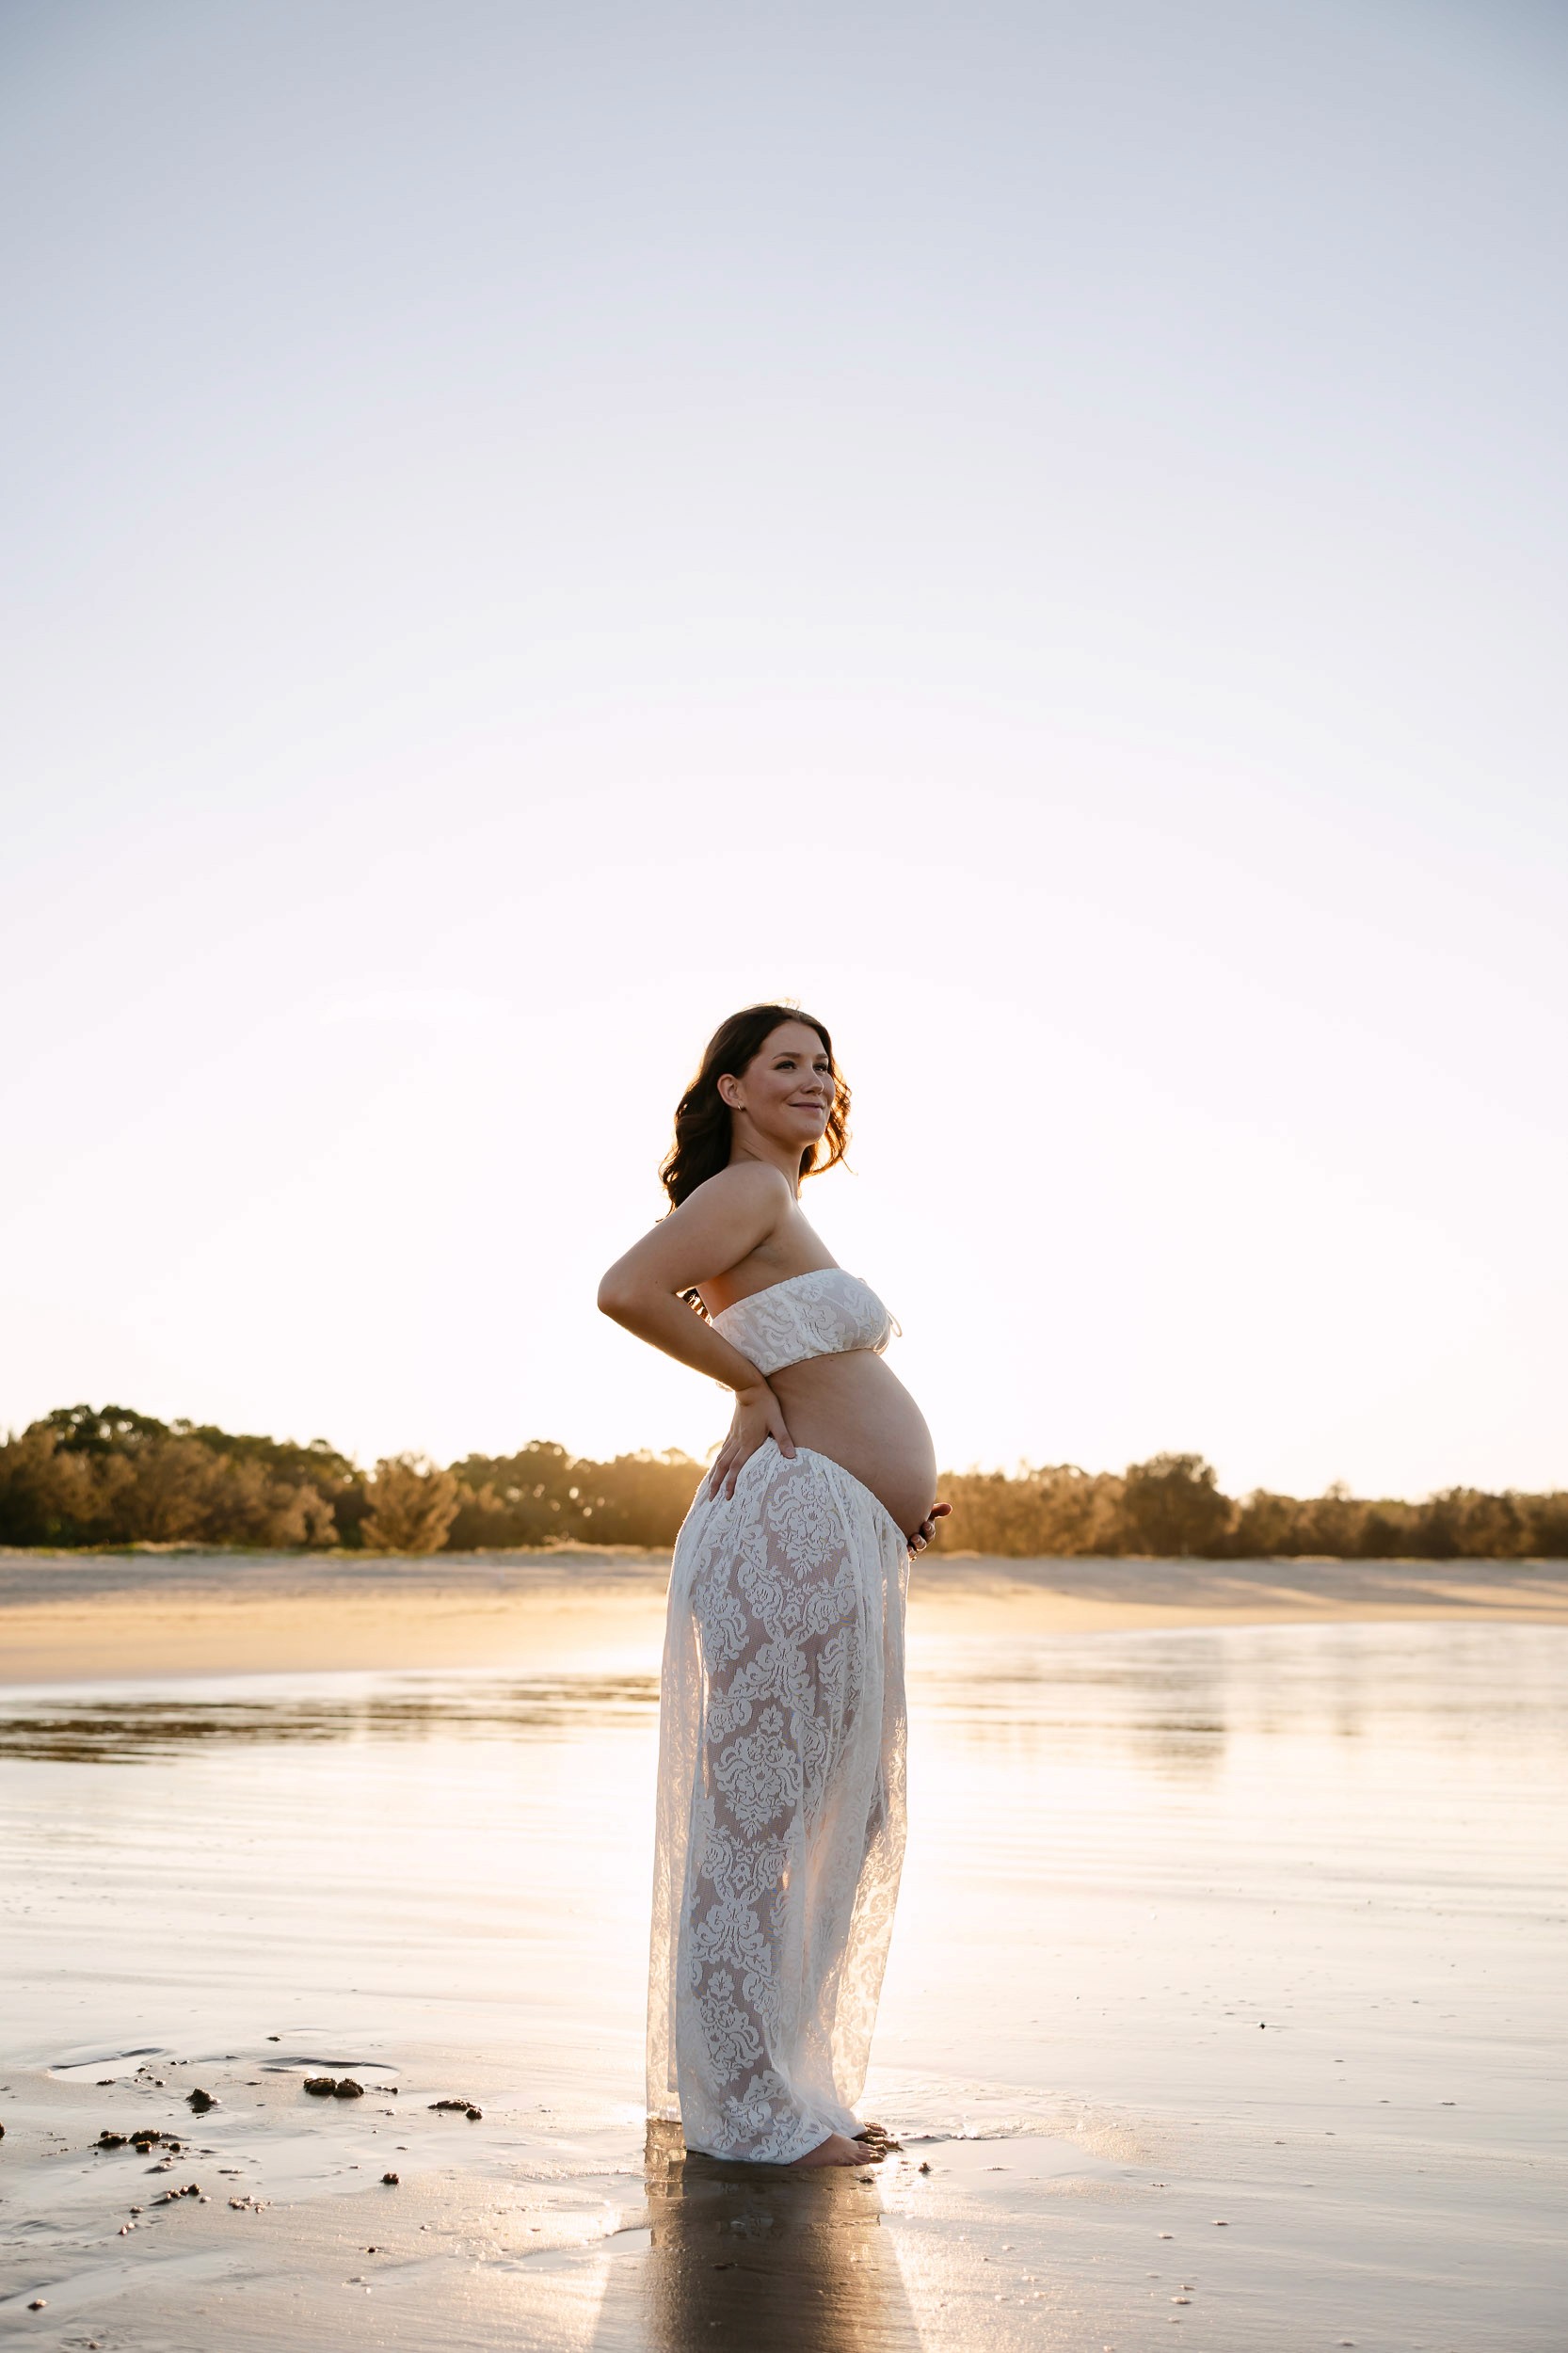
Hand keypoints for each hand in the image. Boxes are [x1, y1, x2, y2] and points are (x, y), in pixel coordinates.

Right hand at [705, 1383, 797, 1500]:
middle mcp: (738, 1443)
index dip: (732, 1483)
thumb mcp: (777, 1421)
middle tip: (712, 1499)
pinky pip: (722, 1451)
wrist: (749, 1388)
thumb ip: (784, 1439)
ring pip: (720, 1460)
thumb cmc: (766, 1405)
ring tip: (710, 1488)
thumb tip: (792, 1456)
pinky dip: (717, 1462)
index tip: (728, 1497)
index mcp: (749, 1443)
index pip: (737, 1467)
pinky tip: (716, 1468)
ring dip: (714, 1476)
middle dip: (717, 1484)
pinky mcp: (731, 1432)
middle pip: (724, 1467)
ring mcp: (733, 1437)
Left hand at [907, 1500, 949, 1554]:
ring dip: (912, 1550)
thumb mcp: (927, 1512)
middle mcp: (921, 1541)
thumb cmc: (916, 1516)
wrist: (902, 1523)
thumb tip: (949, 1507)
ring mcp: (913, 1548)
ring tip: (908, 1547)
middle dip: (920, 1541)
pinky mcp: (904, 1553)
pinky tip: (903, 1552)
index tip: (925, 1524)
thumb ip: (937, 1510)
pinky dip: (906, 1555)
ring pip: (915, 1551)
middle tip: (915, 1537)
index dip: (929, 1529)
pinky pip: (906, 1556)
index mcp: (927, 1532)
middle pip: (923, 1543)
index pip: (930, 1532)